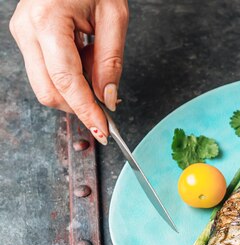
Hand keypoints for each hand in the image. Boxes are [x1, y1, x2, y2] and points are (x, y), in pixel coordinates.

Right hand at [9, 0, 128, 143]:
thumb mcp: (115, 16)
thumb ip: (111, 61)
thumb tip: (108, 99)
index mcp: (48, 21)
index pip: (66, 81)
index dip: (85, 110)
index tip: (103, 131)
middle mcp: (27, 30)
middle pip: (49, 91)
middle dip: (79, 105)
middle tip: (107, 103)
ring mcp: (22, 34)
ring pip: (45, 85)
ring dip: (76, 89)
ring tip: (95, 61)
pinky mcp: (26, 37)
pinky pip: (46, 72)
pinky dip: (70, 76)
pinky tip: (84, 57)